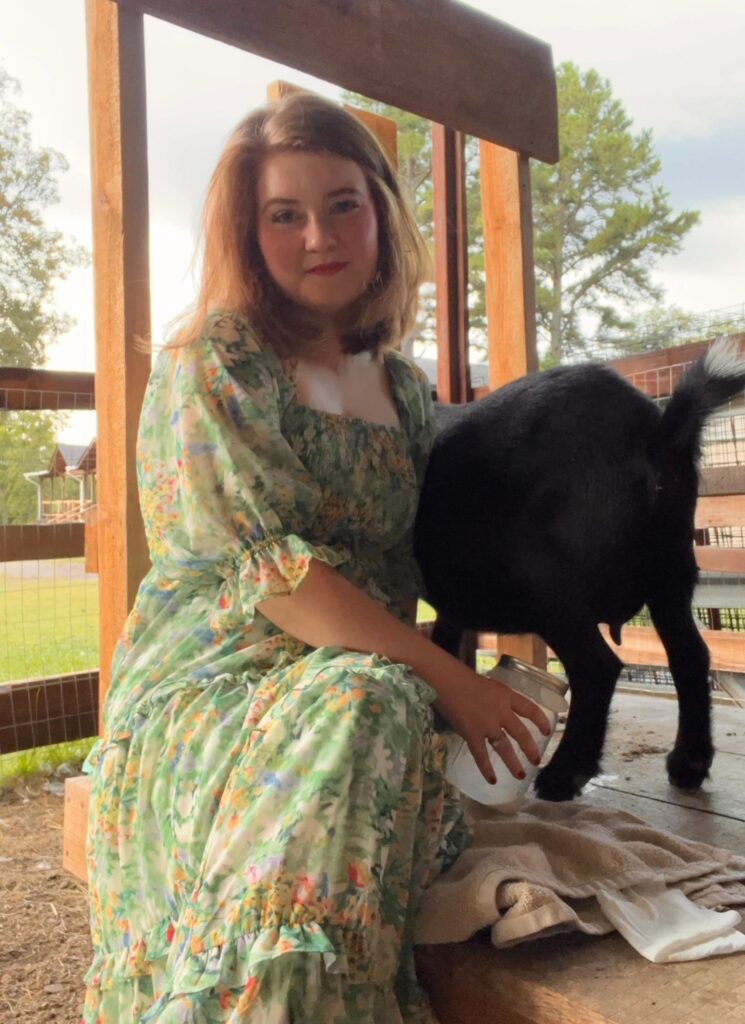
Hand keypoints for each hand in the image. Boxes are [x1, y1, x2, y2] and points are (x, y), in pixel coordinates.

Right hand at [436, 672, 551, 784]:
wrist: (445, 680)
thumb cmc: (462, 678)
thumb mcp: (488, 686)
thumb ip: (496, 700)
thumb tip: (498, 713)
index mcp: (506, 696)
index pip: (530, 709)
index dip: (540, 721)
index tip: (547, 731)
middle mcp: (500, 712)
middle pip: (521, 733)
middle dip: (530, 749)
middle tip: (536, 761)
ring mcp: (487, 724)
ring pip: (504, 747)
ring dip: (513, 763)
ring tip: (520, 775)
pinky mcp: (472, 734)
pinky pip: (481, 755)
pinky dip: (486, 769)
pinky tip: (492, 780)